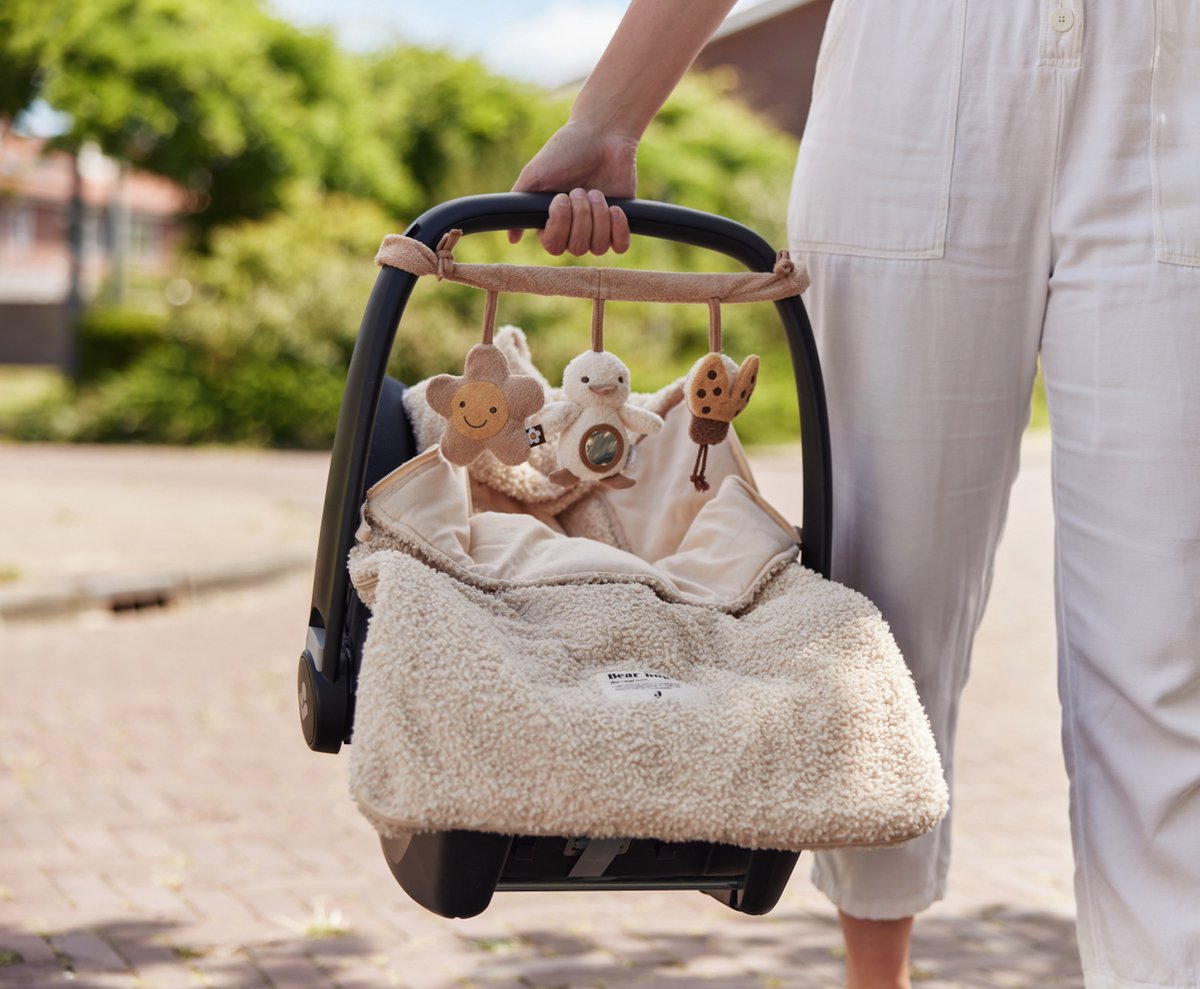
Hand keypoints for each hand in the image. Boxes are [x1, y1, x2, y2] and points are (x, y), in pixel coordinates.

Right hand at [508, 121, 635, 255]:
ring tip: (597, 192)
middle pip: (577, 248)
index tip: (561, 198)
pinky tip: (615, 209)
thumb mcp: (534, 174)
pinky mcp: (620, 222)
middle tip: (580, 189)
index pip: (554, 246)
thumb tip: (511, 239)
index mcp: (553, 221)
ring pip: (599, 247)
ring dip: (598, 217)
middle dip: (580, 216)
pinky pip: (621, 246)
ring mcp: (598, 228)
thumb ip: (519, 204)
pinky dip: (618, 230)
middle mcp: (574, 229)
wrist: (602, 133)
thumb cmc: (565, 151)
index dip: (560, 224)